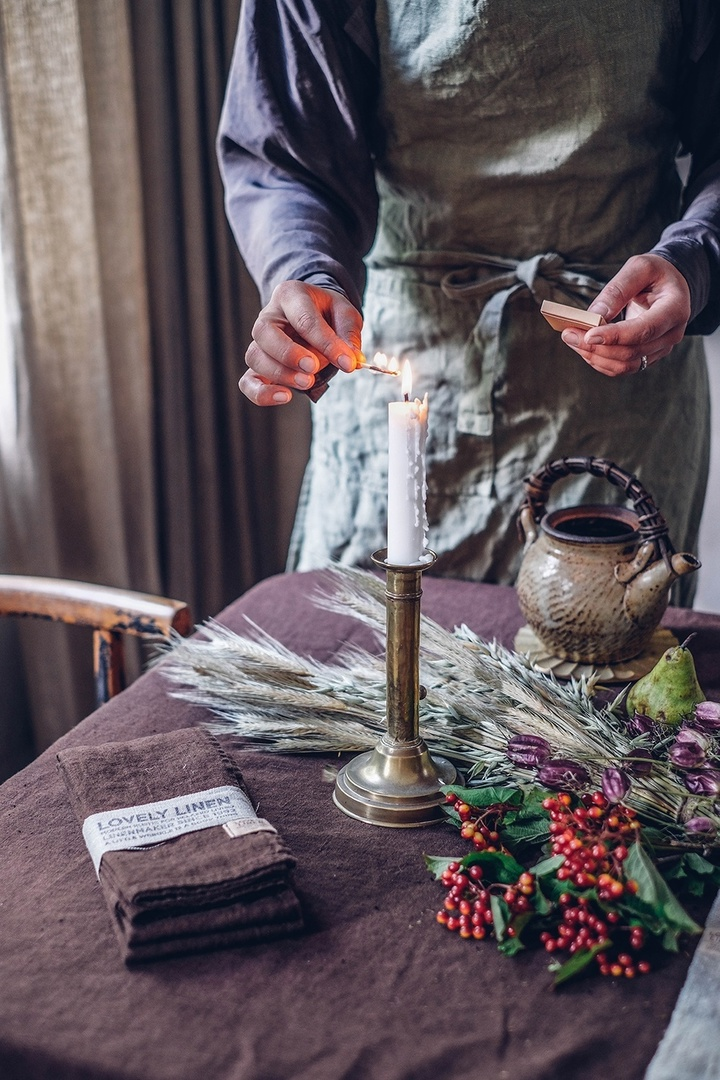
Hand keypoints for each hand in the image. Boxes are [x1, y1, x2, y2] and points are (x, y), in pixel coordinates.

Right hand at [239, 281, 363, 404]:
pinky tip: (284, 396)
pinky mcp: (259, 365)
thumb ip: (349, 335)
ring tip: (307, 382)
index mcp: (291, 295)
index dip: (325, 342)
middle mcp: (269, 316)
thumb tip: (351, 360)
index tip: (346, 362)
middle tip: (313, 368)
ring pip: (255, 357)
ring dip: (280, 374)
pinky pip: (248, 381)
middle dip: (289, 354)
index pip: (304, 318)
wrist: (314, 316)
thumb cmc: (328, 314)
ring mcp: (260, 341)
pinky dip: (261, 393)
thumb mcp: (345, 315)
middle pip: (264, 333)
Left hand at [560, 254, 690, 375]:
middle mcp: (671, 334)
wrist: (670, 285)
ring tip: (572, 339)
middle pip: (631, 352)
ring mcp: (660, 349)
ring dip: (594, 356)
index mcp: (674, 309)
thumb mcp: (639, 268)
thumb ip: (618, 290)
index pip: (645, 330)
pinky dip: (600, 361)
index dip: (615, 336)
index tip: (588, 335)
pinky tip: (584, 348)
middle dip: (596, 346)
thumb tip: (595, 316)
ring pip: (625, 365)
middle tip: (568, 333)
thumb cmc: (656, 274)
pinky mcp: (648, 356)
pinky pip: (622, 367)